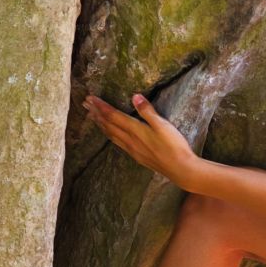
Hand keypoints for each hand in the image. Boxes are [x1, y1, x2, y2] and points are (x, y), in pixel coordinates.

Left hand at [83, 93, 199, 187]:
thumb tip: (134, 97)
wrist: (180, 169)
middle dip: (96, 113)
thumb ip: (147, 111)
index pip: (113, 116)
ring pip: (111, 135)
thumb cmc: (174, 146)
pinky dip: (109, 134)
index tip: (90, 98)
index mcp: (135, 130)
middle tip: (85, 104)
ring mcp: (132, 150)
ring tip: (92, 117)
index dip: (101, 106)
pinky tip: (110, 134)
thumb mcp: (163, 125)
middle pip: (108, 125)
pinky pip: (117, 143)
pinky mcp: (137, 156)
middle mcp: (130, 141)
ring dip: (100, 124)